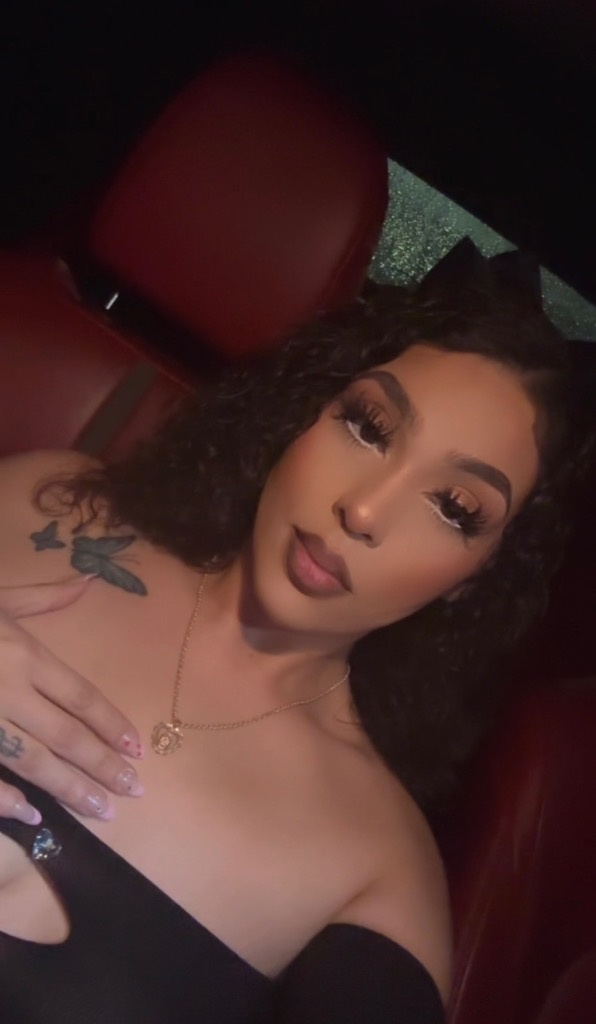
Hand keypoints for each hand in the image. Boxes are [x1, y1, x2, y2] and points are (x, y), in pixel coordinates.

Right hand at [0, 577, 142, 823]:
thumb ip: (44, 598)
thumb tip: (90, 582)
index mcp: (24, 654)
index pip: (80, 696)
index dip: (110, 723)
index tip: (136, 748)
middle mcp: (8, 690)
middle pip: (66, 735)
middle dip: (102, 765)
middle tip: (134, 790)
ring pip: (33, 762)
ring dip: (69, 788)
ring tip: (102, 809)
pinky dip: (5, 799)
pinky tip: (33, 814)